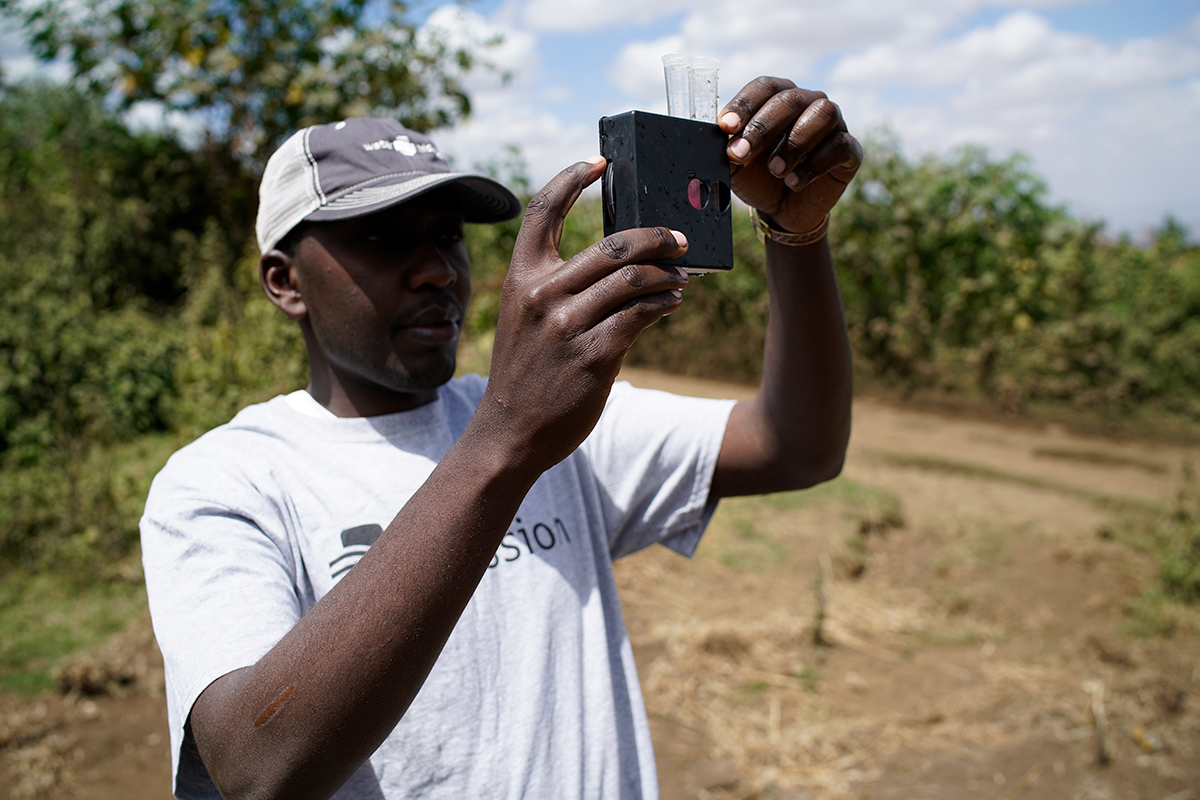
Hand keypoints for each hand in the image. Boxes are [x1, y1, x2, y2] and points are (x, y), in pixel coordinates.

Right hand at [477, 157, 690, 471]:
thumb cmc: (524, 373)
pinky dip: (663, 305)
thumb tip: (618, 259)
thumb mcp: (523, 319)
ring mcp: (567, 326)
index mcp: (520, 278)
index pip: (541, 211)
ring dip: (667, 274)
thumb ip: (555, 286)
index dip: (571, 178)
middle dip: (654, 237)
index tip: (600, 160)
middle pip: (611, 245)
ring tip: (681, 277)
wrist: (510, 434)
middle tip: (679, 239)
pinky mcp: (593, 356)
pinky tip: (672, 304)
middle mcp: (541, 296)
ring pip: (633, 280)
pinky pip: (640, 317)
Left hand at [719, 77, 862, 234]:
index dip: (744, 104)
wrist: (782, 210)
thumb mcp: (736, 165)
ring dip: (794, 142)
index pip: (764, 87)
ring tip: (775, 170)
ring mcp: (833, 125)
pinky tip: (794, 182)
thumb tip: (716, 136)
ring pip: (823, 113)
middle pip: (790, 99)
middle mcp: (809, 103)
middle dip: (762, 127)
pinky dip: (815, 165)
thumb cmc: (758, 177)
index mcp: (778, 98)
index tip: (725, 127)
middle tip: (740, 154)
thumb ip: (726, 148)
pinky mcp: (850, 150)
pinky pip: (840, 145)